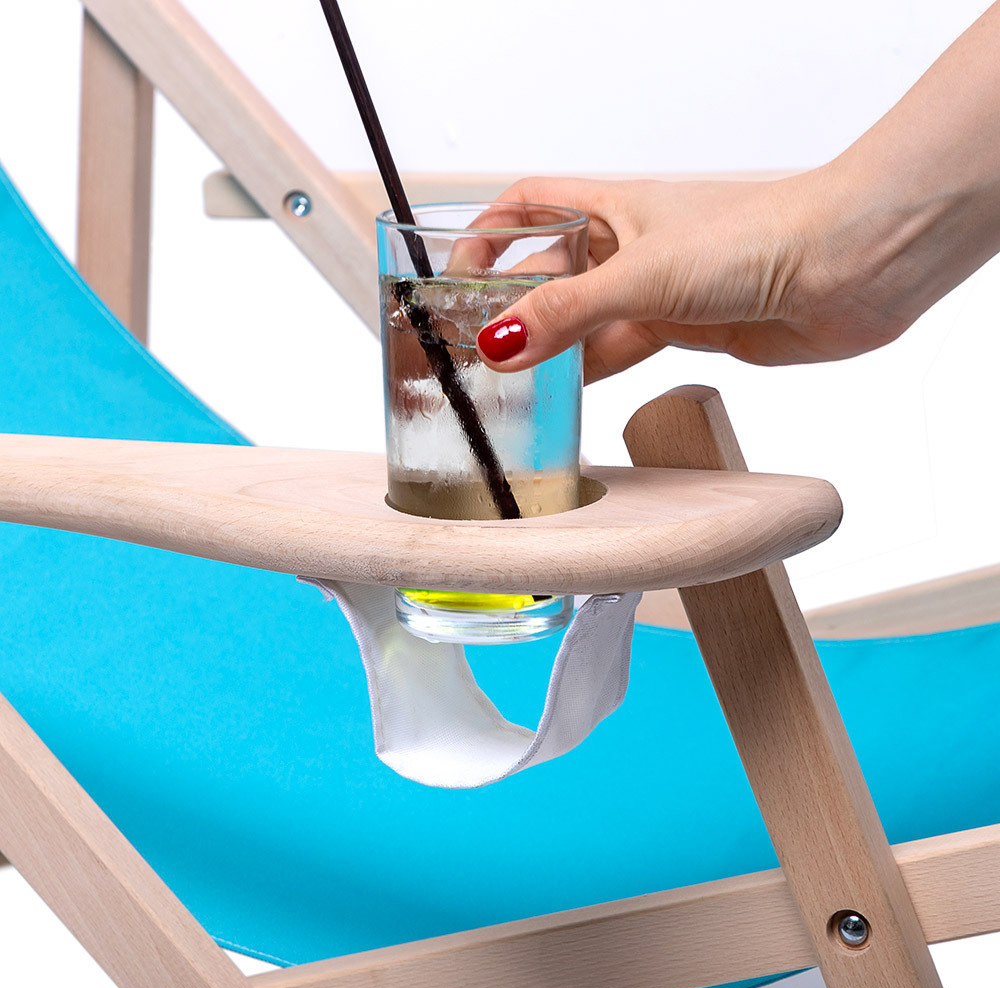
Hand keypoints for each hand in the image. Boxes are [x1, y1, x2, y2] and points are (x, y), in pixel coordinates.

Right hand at [474, 172, 908, 382]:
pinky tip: (561, 394)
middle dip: (512, 303)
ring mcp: (657, 290)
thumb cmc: (757, 237)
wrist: (844, 270)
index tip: (456, 273)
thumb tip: (499, 344)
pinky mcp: (684, 329)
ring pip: (583, 318)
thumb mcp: (642, 275)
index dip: (489, 233)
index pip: (531, 205)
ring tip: (506, 381)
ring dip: (549, 346)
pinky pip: (619, 350)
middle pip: (551, 270)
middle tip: (472, 345)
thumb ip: (568, 313)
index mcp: (615, 208)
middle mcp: (631, 246)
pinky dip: (588, 371)